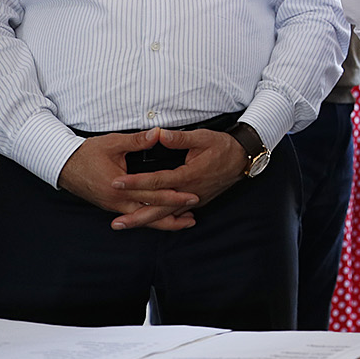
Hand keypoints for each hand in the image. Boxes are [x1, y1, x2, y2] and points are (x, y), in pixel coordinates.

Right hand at [57, 130, 198, 230]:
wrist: (62, 165)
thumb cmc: (87, 153)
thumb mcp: (113, 143)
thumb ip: (138, 140)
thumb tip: (159, 133)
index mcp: (119, 186)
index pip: (152, 194)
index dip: (173, 197)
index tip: (191, 196)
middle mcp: (117, 201)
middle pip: (149, 213)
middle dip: (173, 215)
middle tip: (194, 216)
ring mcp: (113, 206)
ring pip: (142, 219)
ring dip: (163, 222)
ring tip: (185, 222)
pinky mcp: (111, 207)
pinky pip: (134, 216)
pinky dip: (150, 219)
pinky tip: (163, 218)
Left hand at [110, 127, 248, 219]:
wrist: (243, 158)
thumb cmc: (223, 146)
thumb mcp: (203, 137)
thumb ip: (179, 138)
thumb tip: (159, 133)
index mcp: (188, 175)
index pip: (157, 181)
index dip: (136, 182)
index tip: (117, 182)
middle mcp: (190, 192)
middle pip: (159, 208)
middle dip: (136, 216)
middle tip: (116, 223)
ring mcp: (194, 199)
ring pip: (166, 214)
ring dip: (144, 221)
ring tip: (124, 225)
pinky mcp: (197, 202)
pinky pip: (175, 214)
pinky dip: (160, 220)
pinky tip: (147, 223)